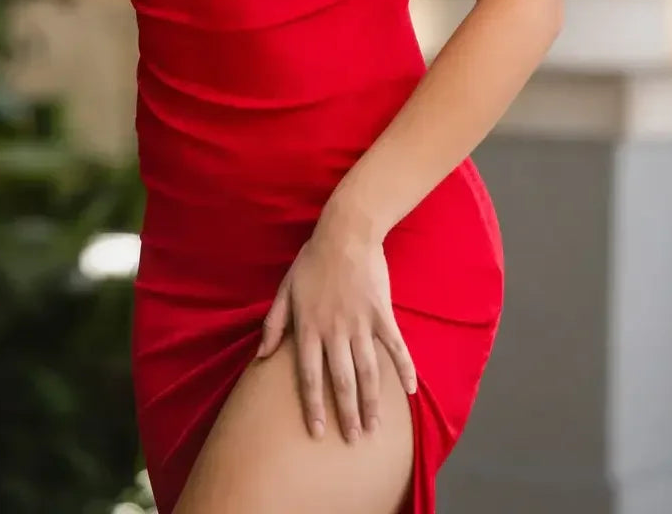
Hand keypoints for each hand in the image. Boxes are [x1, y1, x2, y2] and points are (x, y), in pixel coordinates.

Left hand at [255, 218, 417, 442]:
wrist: (345, 233)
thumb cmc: (312, 261)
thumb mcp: (285, 289)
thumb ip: (274, 323)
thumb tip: (261, 355)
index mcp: (308, 327)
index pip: (309, 375)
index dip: (313, 406)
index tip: (317, 432)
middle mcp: (334, 330)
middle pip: (341, 380)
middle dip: (346, 413)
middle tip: (353, 439)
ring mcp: (360, 323)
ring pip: (368, 370)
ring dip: (372, 401)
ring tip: (374, 427)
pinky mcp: (382, 313)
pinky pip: (395, 345)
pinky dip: (404, 368)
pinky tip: (411, 389)